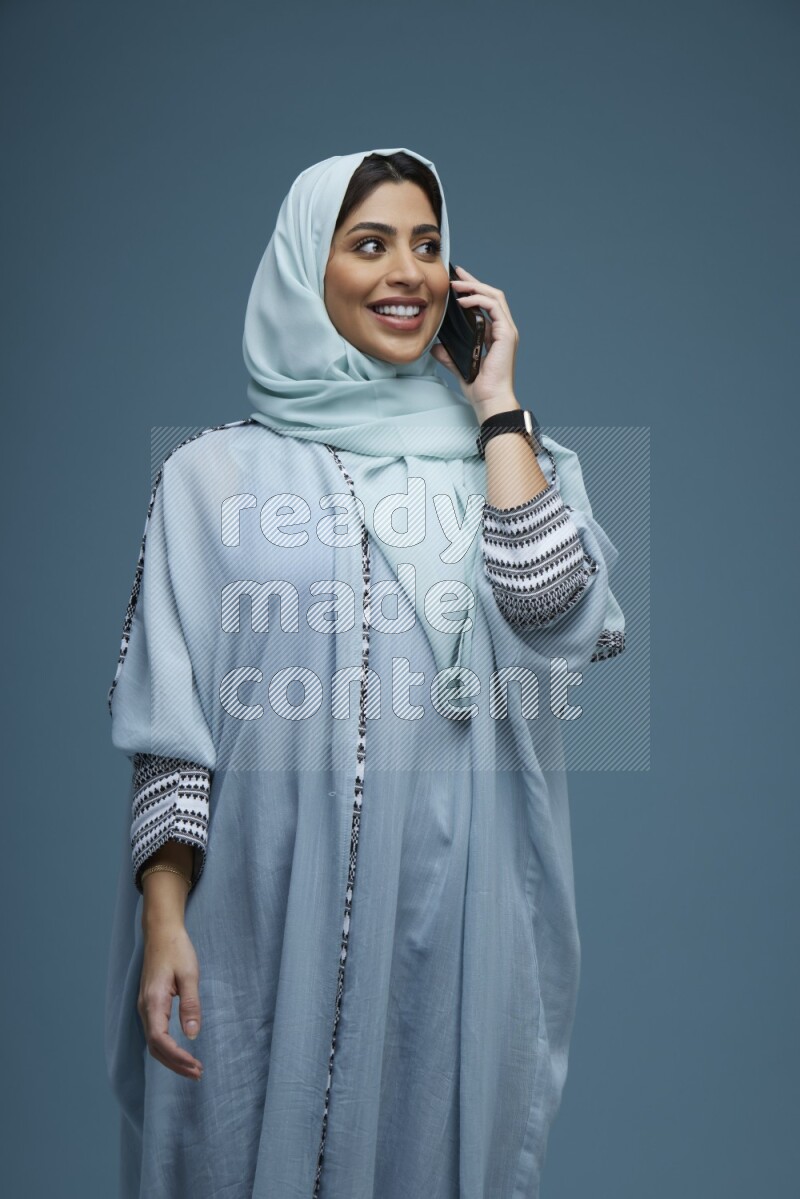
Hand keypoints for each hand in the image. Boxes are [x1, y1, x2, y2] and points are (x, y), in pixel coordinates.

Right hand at [138, 922, 203, 1080]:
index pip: (159, 1039)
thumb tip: (192, 1034)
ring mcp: (144, 1007)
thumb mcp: (190, 974)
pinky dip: (167, 1048)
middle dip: (175, 1064)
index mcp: (153, 1001)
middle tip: (198, 1073)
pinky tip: (180, 1052)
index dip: (176, 1056)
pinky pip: (155, 1033)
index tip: (195, 1065)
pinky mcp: (149, 1005)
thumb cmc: (176, 950)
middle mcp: (144, 1008)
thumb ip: (190, 1005)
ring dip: (172, 1058)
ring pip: (154, 1043)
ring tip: (193, 1068)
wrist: (161, 932)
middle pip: (155, 1047)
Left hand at [430, 265, 519, 420]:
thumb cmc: (479, 387)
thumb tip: (434, 346)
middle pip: (491, 295)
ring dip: (475, 287)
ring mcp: (507, 331)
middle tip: (456, 272)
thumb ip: (448, 354)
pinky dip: (478, 300)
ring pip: (495, 296)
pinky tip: (463, 301)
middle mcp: (503, 330)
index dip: (472, 290)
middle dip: (473, 281)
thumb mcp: (458, 365)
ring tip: (457, 284)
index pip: (485, 304)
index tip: (456, 281)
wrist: (489, 400)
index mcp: (494, 335)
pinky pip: (494, 307)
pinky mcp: (506, 334)